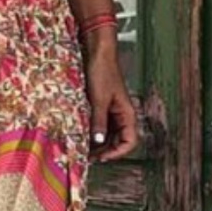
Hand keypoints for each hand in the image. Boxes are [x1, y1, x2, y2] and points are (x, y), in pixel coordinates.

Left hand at [84, 46, 138, 162]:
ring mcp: (111, 111)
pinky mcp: (101, 107)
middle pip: (117, 142)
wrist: (97, 52)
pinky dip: (92, 134)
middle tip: (88, 158)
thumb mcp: (99, 99)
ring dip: (97, 145)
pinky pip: (99, 126)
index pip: (130, 141)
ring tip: (82, 150)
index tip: (101, 157)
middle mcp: (121, 114)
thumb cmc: (102, 71)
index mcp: (127, 113)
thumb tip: (99, 142)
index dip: (117, 153)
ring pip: (107, 135)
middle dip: (104, 151)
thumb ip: (99, 122)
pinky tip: (81, 137)